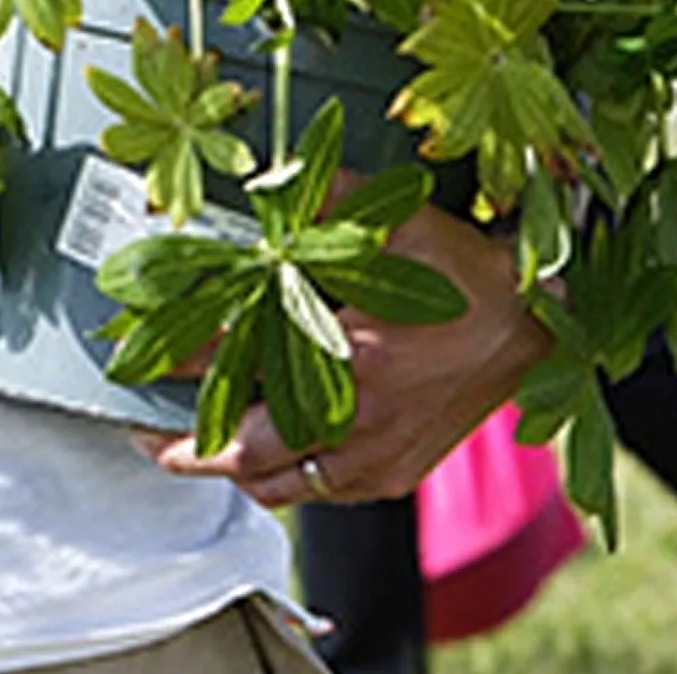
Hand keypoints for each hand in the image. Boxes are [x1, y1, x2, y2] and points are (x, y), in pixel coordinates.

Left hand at [141, 202, 551, 504]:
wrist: (537, 330)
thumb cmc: (468, 279)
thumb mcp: (397, 219)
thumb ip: (324, 196)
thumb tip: (262, 181)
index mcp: (350, 361)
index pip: (238, 366)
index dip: (181, 360)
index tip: (138, 352)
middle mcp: (356, 423)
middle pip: (246, 457)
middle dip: (186, 447)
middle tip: (145, 433)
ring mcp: (374, 459)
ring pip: (280, 487)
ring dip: (230, 471)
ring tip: (190, 448)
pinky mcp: (392, 474)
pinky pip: (319, 494)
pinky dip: (282, 480)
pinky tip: (263, 454)